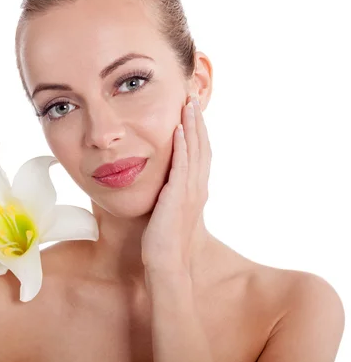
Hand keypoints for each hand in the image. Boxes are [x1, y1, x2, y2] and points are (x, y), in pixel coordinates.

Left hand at [141, 95, 211, 272]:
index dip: (197, 131)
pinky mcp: (178, 196)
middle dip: (197, 122)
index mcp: (195, 190)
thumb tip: (159, 187)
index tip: (192, 111)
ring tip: (189, 104)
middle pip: (202, 147)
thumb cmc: (163, 242)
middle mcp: (197, 188)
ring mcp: (190, 191)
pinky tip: (179, 129)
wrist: (167, 264)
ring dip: (192, 126)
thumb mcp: (168, 213)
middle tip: (193, 97)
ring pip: (195, 151)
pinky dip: (183, 146)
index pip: (199, 154)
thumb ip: (167, 196)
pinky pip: (182, 165)